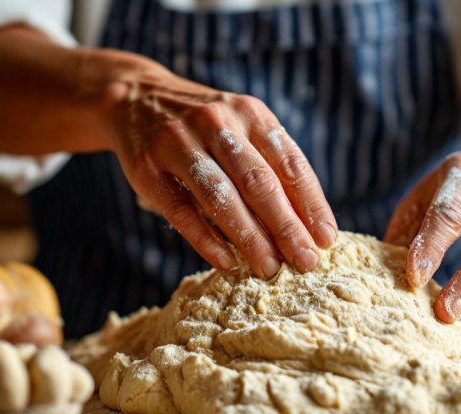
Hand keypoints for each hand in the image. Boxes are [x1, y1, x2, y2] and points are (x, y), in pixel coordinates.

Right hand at [102, 62, 336, 278]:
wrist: (135, 98)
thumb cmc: (206, 128)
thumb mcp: (243, 130)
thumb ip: (271, 168)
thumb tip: (308, 226)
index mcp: (250, 114)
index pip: (290, 163)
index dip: (311, 204)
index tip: (326, 240)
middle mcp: (217, 123)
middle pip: (258, 182)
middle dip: (286, 227)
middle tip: (304, 262)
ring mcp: (178, 143)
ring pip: (220, 196)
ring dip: (249, 238)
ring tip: (269, 268)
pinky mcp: (148, 168)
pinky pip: (181, 210)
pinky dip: (206, 239)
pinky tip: (227, 261)